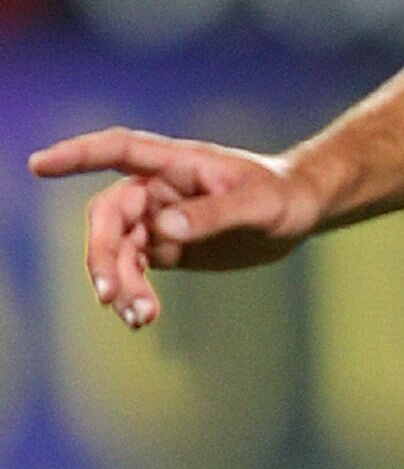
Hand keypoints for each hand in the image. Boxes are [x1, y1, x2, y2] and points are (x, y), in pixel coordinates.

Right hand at [27, 129, 321, 329]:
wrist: (300, 212)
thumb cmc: (282, 195)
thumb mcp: (257, 205)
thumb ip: (211, 214)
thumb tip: (162, 228)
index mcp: (176, 164)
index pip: (117, 151)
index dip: (76, 155)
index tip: (39, 165)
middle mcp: (158, 189)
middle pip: (109, 215)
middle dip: (103, 254)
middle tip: (111, 294)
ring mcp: (159, 218)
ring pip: (119, 249)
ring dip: (120, 282)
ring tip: (139, 317)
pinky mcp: (168, 247)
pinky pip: (136, 269)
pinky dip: (134, 293)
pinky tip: (143, 318)